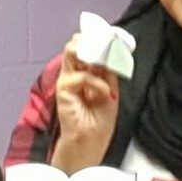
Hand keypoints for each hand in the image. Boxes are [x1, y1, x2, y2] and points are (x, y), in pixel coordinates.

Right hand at [50, 34, 119, 172]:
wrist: (90, 142)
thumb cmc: (99, 120)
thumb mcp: (110, 89)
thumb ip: (108, 71)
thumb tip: (112, 51)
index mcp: (84, 70)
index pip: (88, 44)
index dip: (101, 38)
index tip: (118, 37)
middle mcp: (73, 71)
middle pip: (77, 41)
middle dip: (95, 39)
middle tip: (110, 44)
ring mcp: (66, 78)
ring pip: (72, 49)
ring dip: (92, 52)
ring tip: (105, 62)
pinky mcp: (63, 89)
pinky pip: (81, 76)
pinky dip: (97, 82)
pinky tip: (105, 93)